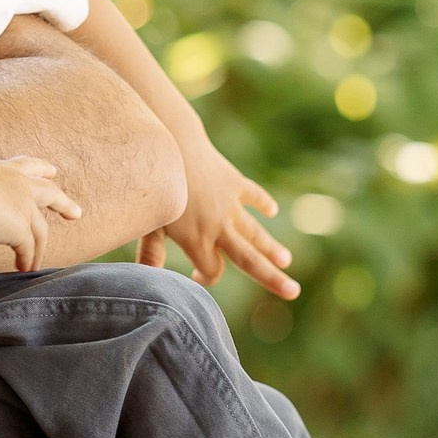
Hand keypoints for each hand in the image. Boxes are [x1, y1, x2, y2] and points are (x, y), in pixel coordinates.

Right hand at [0, 156, 80, 271]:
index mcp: (4, 170)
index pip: (29, 166)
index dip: (42, 169)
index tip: (52, 171)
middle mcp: (19, 184)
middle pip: (50, 193)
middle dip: (64, 204)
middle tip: (75, 213)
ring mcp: (24, 206)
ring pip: (40, 231)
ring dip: (40, 249)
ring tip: (38, 263)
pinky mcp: (20, 228)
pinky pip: (28, 249)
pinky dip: (28, 261)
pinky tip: (24, 269)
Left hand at [138, 141, 296, 298]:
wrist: (175, 145)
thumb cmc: (157, 186)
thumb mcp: (150, 221)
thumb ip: (151, 250)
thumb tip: (143, 274)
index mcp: (198, 240)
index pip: (213, 270)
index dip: (206, 278)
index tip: (196, 275)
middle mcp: (219, 227)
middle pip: (249, 259)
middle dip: (271, 278)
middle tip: (293, 292)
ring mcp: (230, 205)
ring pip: (255, 232)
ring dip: (272, 247)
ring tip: (287, 261)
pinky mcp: (235, 184)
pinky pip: (253, 195)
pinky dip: (263, 202)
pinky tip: (271, 211)